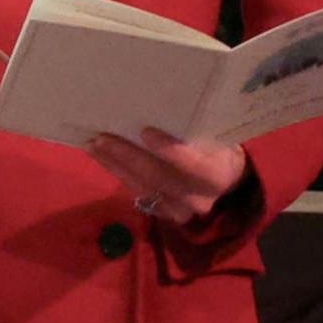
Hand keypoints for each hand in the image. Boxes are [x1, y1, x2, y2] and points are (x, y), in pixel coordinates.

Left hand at [85, 126, 247, 227]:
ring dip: (114, 164)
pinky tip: (101, 158)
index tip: (145, 132)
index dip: (169, 150)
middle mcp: (198, 197)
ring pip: (142, 186)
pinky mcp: (164, 214)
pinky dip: (118, 173)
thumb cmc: (222, 151)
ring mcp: (180, 209)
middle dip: (127, 156)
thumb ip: (199, 133)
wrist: (230, 186)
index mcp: (217, 175)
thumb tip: (166, 108)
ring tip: (92, 145)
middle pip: (158, 176)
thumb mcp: (220, 140)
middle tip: (102, 137)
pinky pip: (137, 192)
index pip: (192, 164)